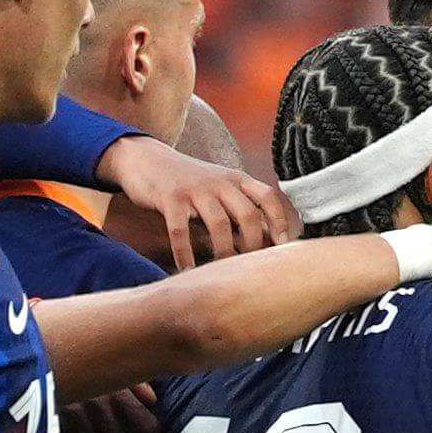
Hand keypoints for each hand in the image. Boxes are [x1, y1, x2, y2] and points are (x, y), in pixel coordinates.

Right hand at [101, 135, 298, 264]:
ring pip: (219, 224)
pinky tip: (187, 270)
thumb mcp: (220, 186)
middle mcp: (220, 182)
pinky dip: (184, 254)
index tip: (284, 248)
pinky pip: (180, 231)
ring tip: (222, 272)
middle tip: (250, 268)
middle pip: (248, 214)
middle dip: (253, 244)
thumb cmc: (190, 182)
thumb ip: (241, 206)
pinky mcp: (170, 197)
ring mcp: (195, 189)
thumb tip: (269, 241)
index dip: (281, 222)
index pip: (269, 197)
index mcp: (237, 179)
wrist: (147, 159)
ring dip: (224, 252)